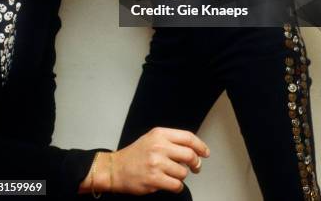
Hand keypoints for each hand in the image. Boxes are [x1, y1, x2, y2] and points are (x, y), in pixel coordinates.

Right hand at [93, 127, 208, 195]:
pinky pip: (176, 185)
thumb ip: (170, 140)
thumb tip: (192, 148)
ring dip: (181, 176)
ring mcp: (156, 163)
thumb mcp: (152, 139)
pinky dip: (176, 186)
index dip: (200, 145)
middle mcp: (159, 146)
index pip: (187, 137)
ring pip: (183, 172)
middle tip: (196, 167)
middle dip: (196, 163)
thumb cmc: (135, 155)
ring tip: (172, 175)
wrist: (115, 168)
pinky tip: (170, 183)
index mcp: (159, 134)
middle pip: (189, 155)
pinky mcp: (154, 179)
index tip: (205, 152)